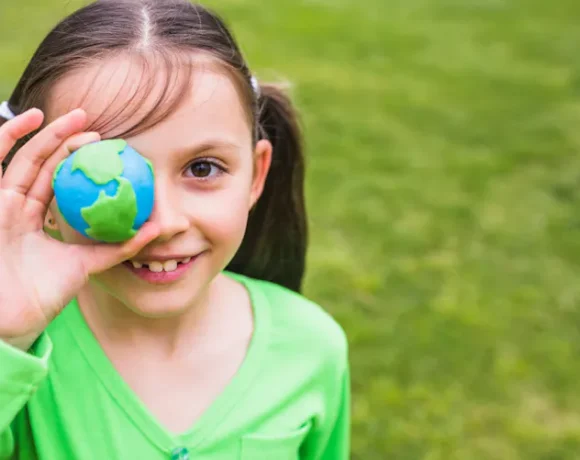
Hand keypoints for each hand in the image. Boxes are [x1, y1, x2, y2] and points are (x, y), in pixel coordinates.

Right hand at [0, 108, 158, 350]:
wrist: (14, 319)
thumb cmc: (44, 294)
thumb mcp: (86, 264)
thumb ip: (117, 246)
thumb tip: (157, 228)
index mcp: (36, 218)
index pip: (57, 178)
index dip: (77, 158)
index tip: (105, 144)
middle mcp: (16, 207)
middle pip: (42, 163)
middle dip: (65, 139)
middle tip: (92, 122)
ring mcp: (1, 205)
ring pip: (24, 159)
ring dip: (46, 135)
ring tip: (73, 117)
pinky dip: (6, 139)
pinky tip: (26, 120)